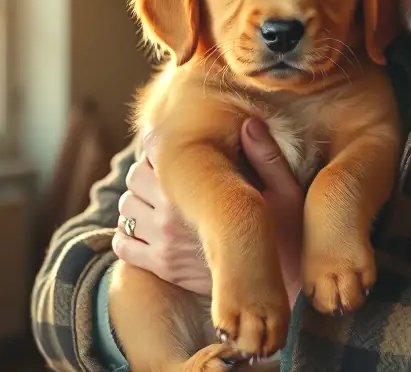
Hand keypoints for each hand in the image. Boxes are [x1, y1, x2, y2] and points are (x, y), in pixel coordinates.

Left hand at [112, 121, 306, 306]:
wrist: (278, 289)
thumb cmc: (286, 236)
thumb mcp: (286, 191)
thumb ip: (265, 155)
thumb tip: (249, 122)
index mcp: (201, 188)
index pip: (157, 151)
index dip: (159, 145)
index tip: (168, 148)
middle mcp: (175, 213)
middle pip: (135, 177)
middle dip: (147, 172)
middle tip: (166, 175)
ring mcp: (164, 242)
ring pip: (126, 209)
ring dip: (137, 201)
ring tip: (159, 201)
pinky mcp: (162, 267)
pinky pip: (124, 244)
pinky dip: (128, 233)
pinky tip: (149, 229)